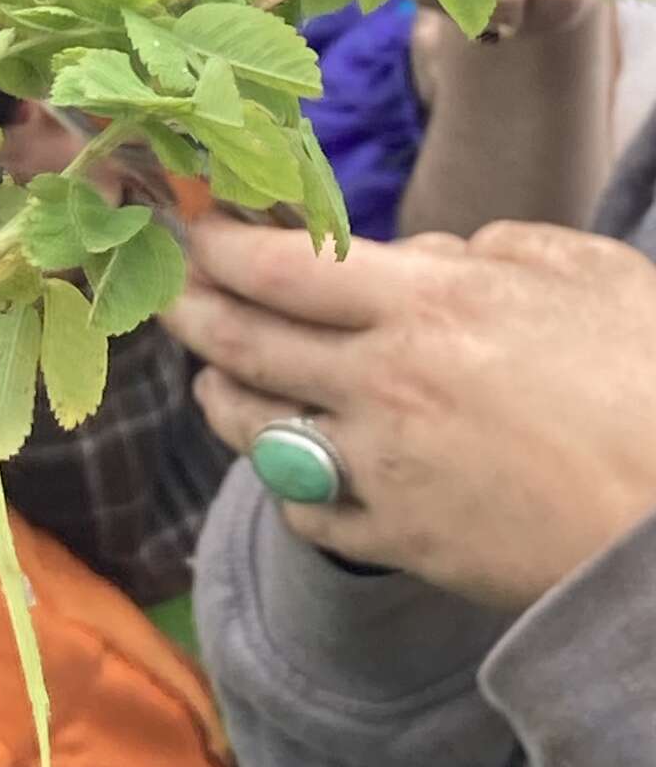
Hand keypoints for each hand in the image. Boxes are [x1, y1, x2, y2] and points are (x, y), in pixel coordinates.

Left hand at [165, 215, 655, 608]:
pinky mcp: (401, 540)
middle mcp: (383, 382)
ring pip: (256, 428)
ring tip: (209, 377)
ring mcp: (384, 467)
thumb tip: (426, 254)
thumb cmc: (650, 380)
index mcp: (426, 302)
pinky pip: (307, 511)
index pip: (279, 265)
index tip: (186, 226)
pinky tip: (283, 461)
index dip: (215, 244)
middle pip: (243, 341)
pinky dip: (284, 483)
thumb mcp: (579, 271)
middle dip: (186, 310)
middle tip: (160, 290)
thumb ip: (488, 246)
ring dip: (219, 394)